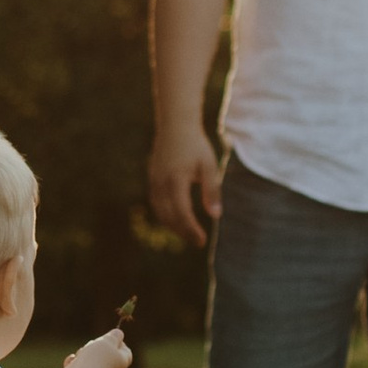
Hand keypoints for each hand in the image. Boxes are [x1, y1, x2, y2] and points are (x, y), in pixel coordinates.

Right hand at [62, 325, 133, 367]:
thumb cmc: (96, 360)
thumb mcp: (108, 341)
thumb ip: (115, 336)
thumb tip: (118, 334)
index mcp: (121, 363)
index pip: (125, 350)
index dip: (117, 341)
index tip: (108, 337)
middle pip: (104, 353)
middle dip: (95, 346)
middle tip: (92, 346)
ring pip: (88, 358)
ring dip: (82, 353)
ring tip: (81, 355)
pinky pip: (76, 366)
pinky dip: (73, 362)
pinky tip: (73, 362)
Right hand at [148, 125, 224, 246]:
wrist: (175, 125)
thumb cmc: (195, 145)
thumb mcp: (209, 166)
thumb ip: (212, 191)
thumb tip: (215, 216)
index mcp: (176, 179)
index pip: (182, 212)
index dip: (191, 229)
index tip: (202, 240)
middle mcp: (161, 183)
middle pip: (169, 216)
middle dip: (183, 232)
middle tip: (198, 241)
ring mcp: (154, 181)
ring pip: (160, 212)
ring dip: (173, 226)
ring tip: (189, 233)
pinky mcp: (152, 179)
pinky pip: (157, 203)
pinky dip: (166, 215)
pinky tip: (178, 219)